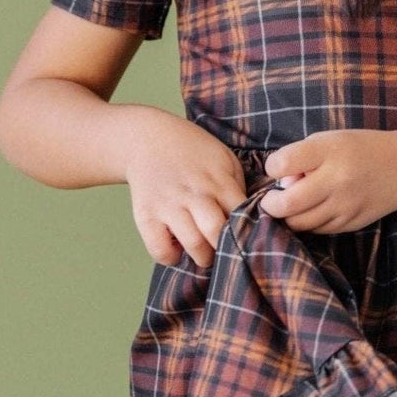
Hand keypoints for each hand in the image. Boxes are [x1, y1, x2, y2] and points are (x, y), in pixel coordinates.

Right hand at [121, 109, 247, 267]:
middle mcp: (194, 193)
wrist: (147, 138)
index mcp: (218, 180)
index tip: (248, 238)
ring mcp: (168, 205)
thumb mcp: (223, 159)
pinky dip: (171, 258)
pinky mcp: (146, 216)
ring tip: (205, 253)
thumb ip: (237, 187)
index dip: (248, 231)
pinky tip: (177, 248)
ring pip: (193, 244)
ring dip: (203, 256)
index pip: (242, 214)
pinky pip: (160, 250)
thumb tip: (250, 218)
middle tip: (226, 250)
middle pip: (217, 231)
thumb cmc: (192, 153)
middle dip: (226, 248)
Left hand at [259, 129, 396, 231]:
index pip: (283, 164)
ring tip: (295, 203)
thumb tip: (281, 186)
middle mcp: (338, 180)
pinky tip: (314, 209)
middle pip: (287, 204)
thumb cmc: (358, 150)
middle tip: (272, 199)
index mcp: (330, 151)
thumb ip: (301, 157)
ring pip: (299, 223)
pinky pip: (317, 230)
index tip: (278, 167)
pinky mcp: (351, 223)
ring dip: (289, 216)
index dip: (272, 167)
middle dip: (271, 204)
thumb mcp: (329, 140)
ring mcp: (345, 205)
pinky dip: (309, 222)